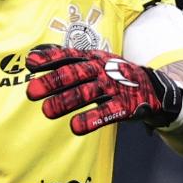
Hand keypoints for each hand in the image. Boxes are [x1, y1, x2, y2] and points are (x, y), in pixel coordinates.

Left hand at [26, 46, 182, 134]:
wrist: (152, 87)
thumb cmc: (112, 74)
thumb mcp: (91, 61)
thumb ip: (64, 60)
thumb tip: (31, 57)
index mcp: (91, 58)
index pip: (68, 56)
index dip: (49, 59)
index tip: (30, 65)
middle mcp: (101, 70)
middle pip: (74, 74)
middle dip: (53, 82)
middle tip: (32, 92)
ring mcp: (114, 87)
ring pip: (88, 93)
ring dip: (66, 102)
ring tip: (47, 111)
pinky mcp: (125, 106)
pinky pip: (108, 112)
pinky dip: (92, 119)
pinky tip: (76, 127)